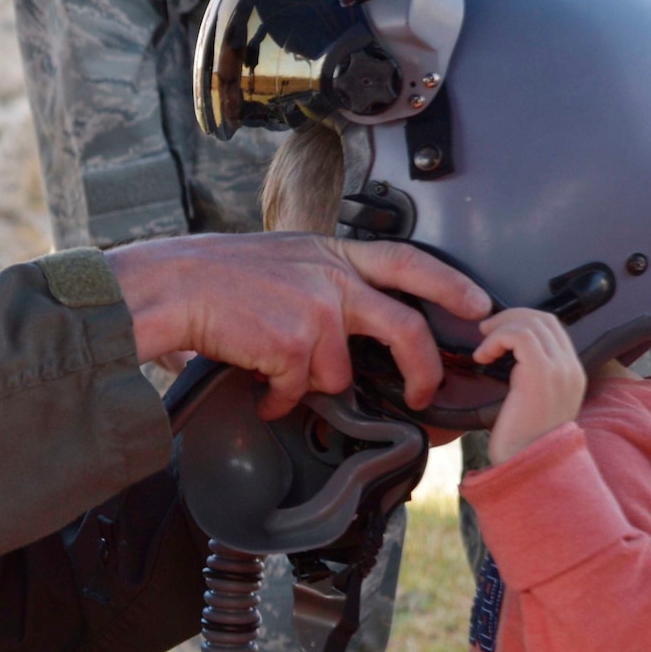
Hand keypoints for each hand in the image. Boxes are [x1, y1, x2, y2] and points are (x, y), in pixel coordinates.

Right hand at [106, 233, 491, 418]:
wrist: (172, 286)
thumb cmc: (215, 277)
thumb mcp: (283, 259)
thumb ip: (321, 281)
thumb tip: (345, 329)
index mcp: (331, 253)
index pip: (407, 261)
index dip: (449, 283)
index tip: (478, 303)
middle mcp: (332, 278)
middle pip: (404, 328)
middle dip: (423, 368)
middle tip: (424, 392)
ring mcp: (316, 311)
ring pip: (337, 374)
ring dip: (304, 384)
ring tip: (271, 373)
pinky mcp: (293, 344)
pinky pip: (296, 391)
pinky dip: (273, 398)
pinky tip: (255, 386)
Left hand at [474, 308, 586, 463]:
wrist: (530, 469)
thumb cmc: (521, 444)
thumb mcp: (528, 404)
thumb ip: (526, 377)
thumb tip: (502, 354)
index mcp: (572, 374)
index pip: (552, 328)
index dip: (521, 321)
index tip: (495, 334)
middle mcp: (571, 368)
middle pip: (544, 319)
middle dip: (509, 317)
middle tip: (484, 331)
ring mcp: (560, 370)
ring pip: (531, 323)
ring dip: (499, 329)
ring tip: (482, 350)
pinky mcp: (542, 374)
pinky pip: (520, 336)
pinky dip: (496, 339)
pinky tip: (482, 358)